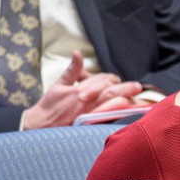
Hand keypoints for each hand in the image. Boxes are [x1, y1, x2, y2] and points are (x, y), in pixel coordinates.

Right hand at [22, 51, 142, 128]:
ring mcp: (87, 115)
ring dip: (127, 102)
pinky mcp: (88, 127)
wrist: (37, 127)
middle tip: (138, 87)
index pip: (101, 80)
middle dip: (126, 88)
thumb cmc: (48, 106)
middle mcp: (84, 101)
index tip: (118, 81)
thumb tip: (77, 53)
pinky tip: (129, 116)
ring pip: (111, 105)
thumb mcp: (58, 85)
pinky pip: (107, 120)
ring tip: (141, 103)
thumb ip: (72, 70)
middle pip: (110, 92)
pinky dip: (118, 117)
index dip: (111, 79)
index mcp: (78, 90)